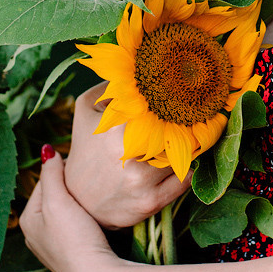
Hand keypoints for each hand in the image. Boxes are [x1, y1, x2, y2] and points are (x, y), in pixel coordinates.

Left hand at [20, 148, 120, 271]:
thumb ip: (51, 174)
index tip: (81, 165)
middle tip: (89, 180)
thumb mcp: (58, 201)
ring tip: (94, 197)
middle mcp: (36, 235)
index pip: (44, 183)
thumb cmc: (75, 239)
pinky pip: (76, 227)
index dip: (61, 171)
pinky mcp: (72, 256)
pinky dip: (85, 219)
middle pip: (54, 198)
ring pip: (66, 213)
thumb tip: (47, 150)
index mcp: (27, 220)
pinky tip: (96, 218)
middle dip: (70, 188)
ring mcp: (54, 247)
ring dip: (78, 203)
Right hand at [62, 85, 190, 228]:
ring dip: (189, 149)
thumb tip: (139, 68)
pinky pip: (186, 181)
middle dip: (188, 125)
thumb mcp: (87, 109)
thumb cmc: (85, 148)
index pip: (163, 106)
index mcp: (117, 126)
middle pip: (180, 132)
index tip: (187, 97)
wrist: (75, 198)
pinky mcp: (150, 203)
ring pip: (185, 156)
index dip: (178, 101)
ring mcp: (142, 181)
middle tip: (197, 118)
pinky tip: (183, 164)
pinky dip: (189, 170)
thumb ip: (111, 85)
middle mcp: (131, 155)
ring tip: (186, 141)